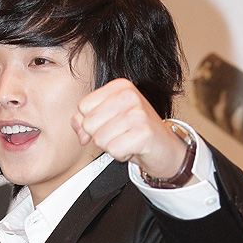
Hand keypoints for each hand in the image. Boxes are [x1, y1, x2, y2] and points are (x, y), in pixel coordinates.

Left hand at [71, 78, 194, 181]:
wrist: (165, 149)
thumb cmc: (135, 133)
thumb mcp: (108, 120)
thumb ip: (85, 119)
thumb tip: (77, 127)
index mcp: (119, 87)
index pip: (83, 107)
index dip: (90, 123)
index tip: (108, 125)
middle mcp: (129, 95)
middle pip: (89, 124)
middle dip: (101, 136)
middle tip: (120, 134)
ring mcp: (138, 113)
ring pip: (100, 139)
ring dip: (112, 146)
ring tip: (127, 140)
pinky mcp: (144, 133)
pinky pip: (113, 150)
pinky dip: (121, 155)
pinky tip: (133, 148)